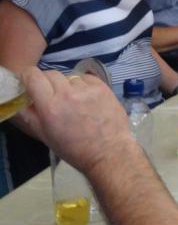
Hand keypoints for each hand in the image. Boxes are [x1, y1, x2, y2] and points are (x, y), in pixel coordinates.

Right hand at [18, 67, 133, 174]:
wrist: (108, 151)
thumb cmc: (74, 149)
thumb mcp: (45, 135)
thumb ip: (30, 115)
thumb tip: (22, 100)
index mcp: (50, 107)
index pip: (33, 76)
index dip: (29, 77)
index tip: (29, 83)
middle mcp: (68, 93)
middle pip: (51, 74)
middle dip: (47, 82)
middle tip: (51, 95)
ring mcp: (87, 88)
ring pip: (69, 76)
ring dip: (66, 85)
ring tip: (72, 100)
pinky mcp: (103, 86)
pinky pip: (86, 78)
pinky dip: (83, 84)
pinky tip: (86, 98)